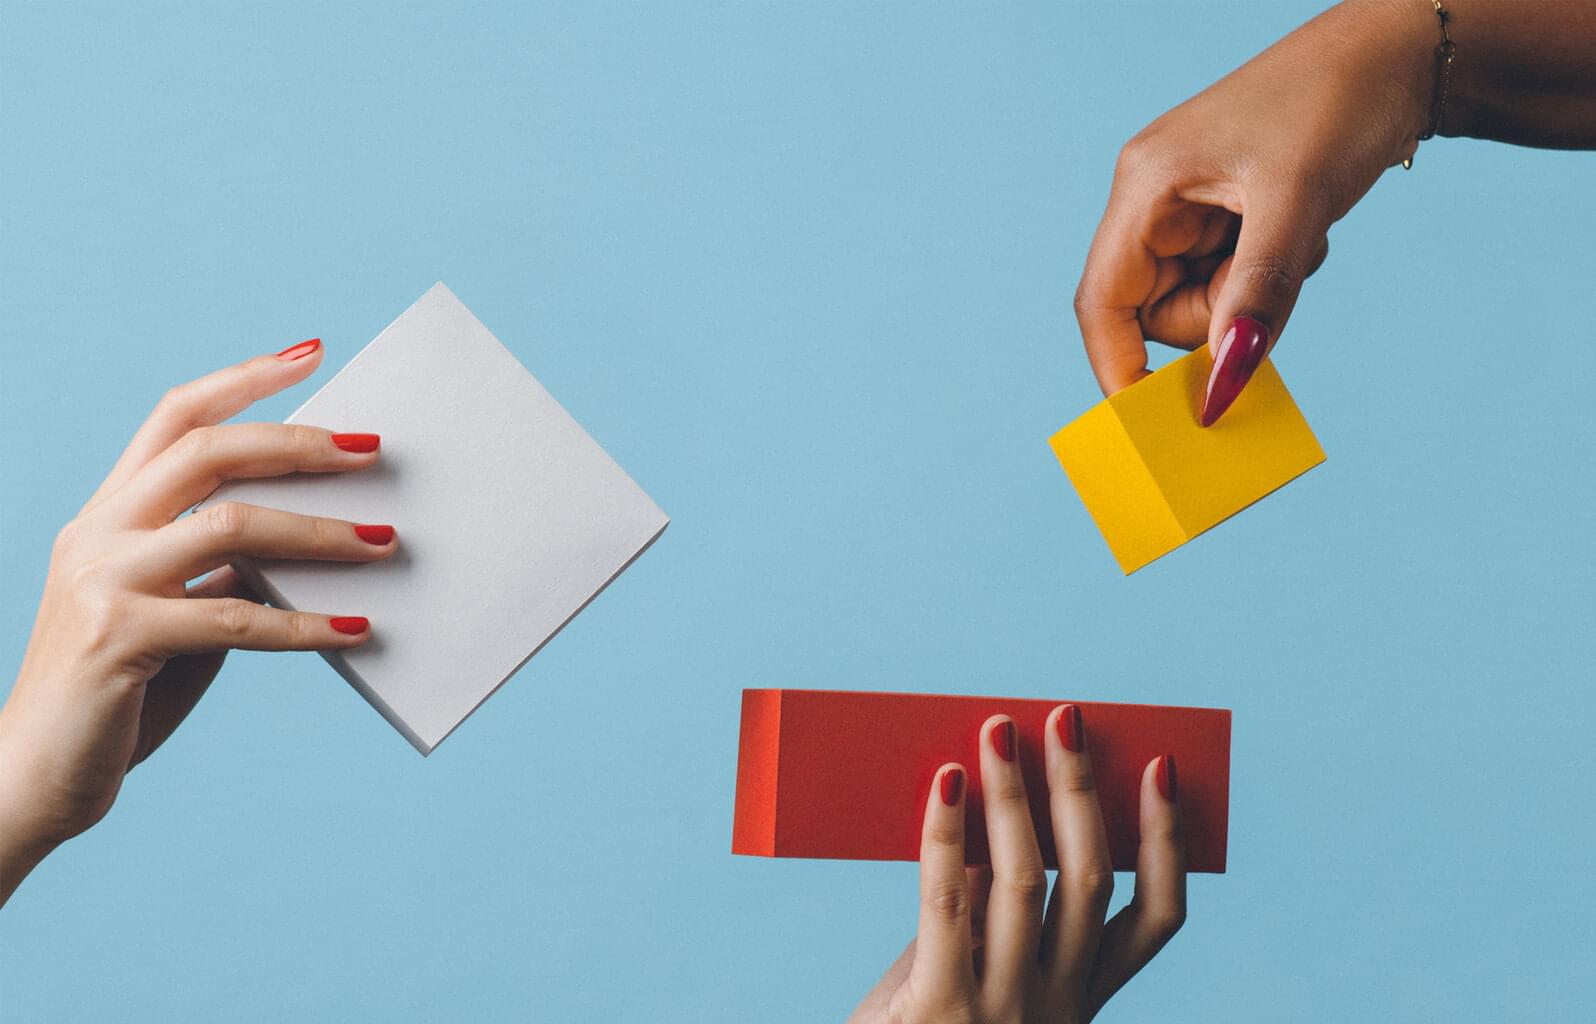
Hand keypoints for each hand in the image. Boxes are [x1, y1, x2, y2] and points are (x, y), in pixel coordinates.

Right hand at [0, 340, 394, 904]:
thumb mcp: (172, 612)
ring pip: (229, 526)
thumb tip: (314, 536)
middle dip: (298, 444)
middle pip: (207, 453)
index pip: (175, 418)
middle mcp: (97, 533)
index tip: (312, 352)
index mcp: (107, 515)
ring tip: (387, 543)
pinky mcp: (118, 641)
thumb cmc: (117, 694)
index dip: (244, 380)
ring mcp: (101, 583)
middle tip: (374, 449)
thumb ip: (221, 568)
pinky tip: (354, 630)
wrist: (30, 780)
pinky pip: (233, 618)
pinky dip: (303, 624)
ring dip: (320, 533)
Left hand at [850, 707, 1183, 1023]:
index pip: (1156, 918)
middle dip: (1081, 789)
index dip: (1167, 841)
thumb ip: (995, 908)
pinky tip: (945, 781)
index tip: (1161, 769)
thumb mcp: (977, 971)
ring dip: (1013, 794)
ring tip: (997, 730)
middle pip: (1089, 880)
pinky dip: (946, 833)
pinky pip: (947, 902)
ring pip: (1025, 882)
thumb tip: (998, 798)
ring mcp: (1001, 1012)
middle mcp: (1055, 1007)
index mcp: (1080, 999)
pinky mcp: (937, 1010)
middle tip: (1065, 717)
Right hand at [1072, 0, 1435, 422]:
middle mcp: (1153, 200)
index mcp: (1146, 186)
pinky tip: (1301, 228)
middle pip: (1154, 311)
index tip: (1150, 423)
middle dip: (1215, 317)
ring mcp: (1187, 209)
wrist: (1400, 53)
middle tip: (1274, 284)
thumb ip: (1256, 297)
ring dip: (1249, 295)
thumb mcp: (1299, 204)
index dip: (1118, 366)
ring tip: (1299, 238)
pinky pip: (1229, 282)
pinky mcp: (1224, 216)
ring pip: (1197, 302)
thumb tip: (1223, 387)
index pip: (1104, 301)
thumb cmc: (1340, 101)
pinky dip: (1267, 276)